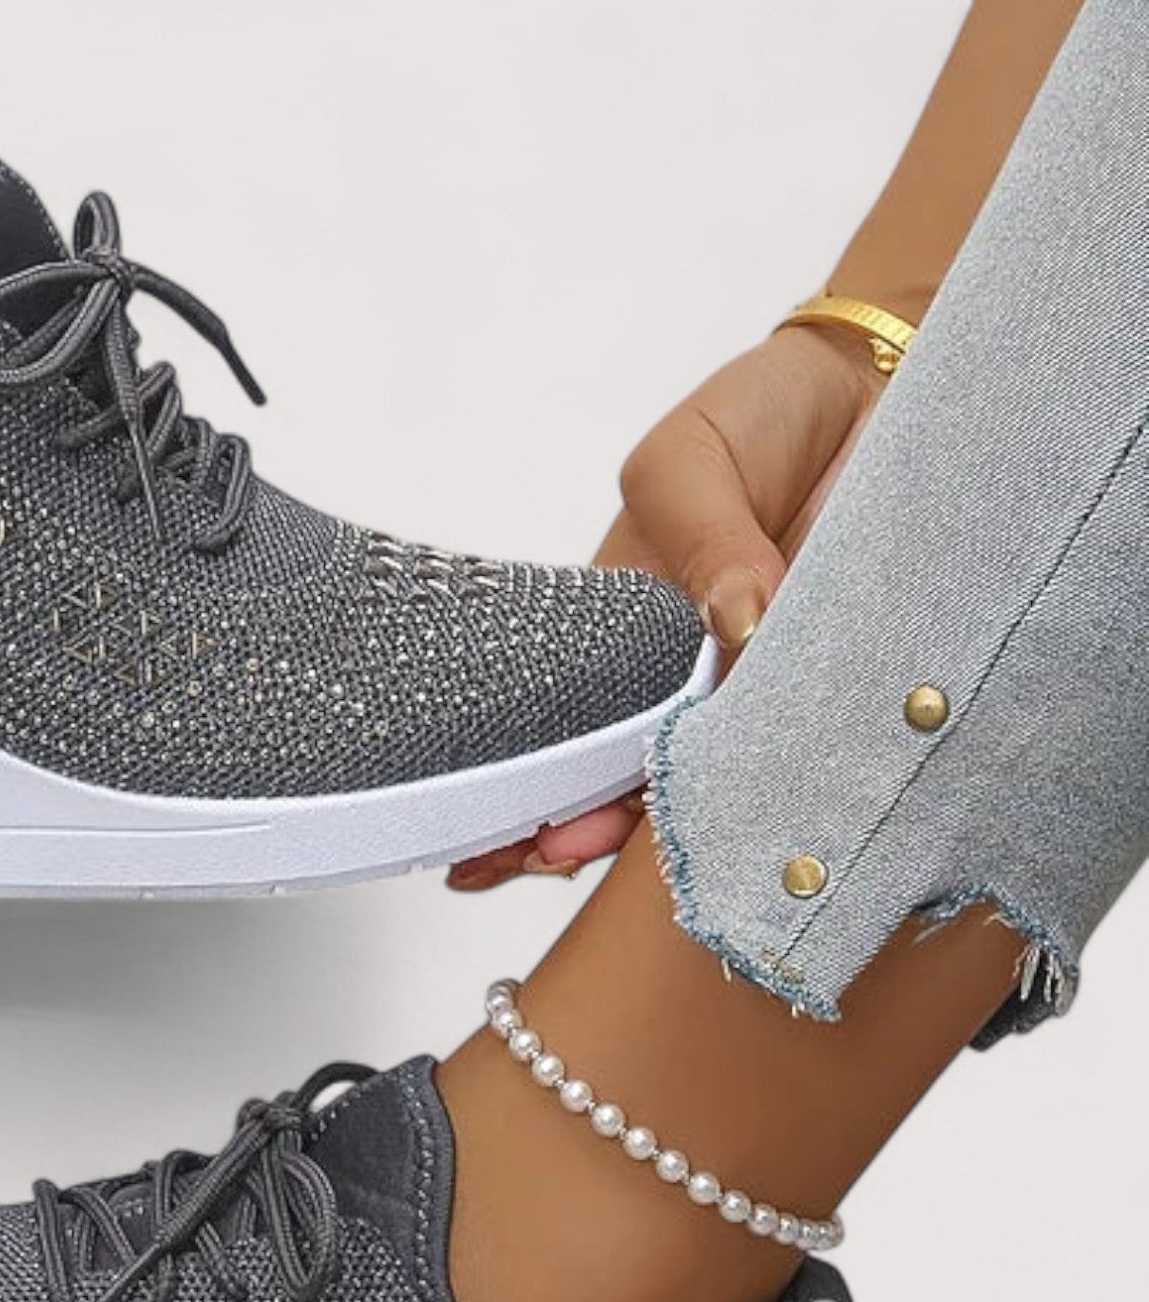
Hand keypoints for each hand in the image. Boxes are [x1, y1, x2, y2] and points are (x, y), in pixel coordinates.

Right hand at [448, 323, 885, 890]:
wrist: (881, 387)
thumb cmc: (762, 421)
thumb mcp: (689, 464)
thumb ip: (704, 544)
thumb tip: (736, 622)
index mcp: (623, 642)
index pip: (562, 731)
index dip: (523, 792)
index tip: (479, 842)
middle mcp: (685, 687)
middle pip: (621, 782)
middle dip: (575, 833)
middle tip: (548, 855)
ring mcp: (759, 697)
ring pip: (710, 788)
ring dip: (675, 830)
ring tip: (626, 853)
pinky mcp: (838, 693)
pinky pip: (809, 757)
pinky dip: (784, 794)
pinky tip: (751, 834)